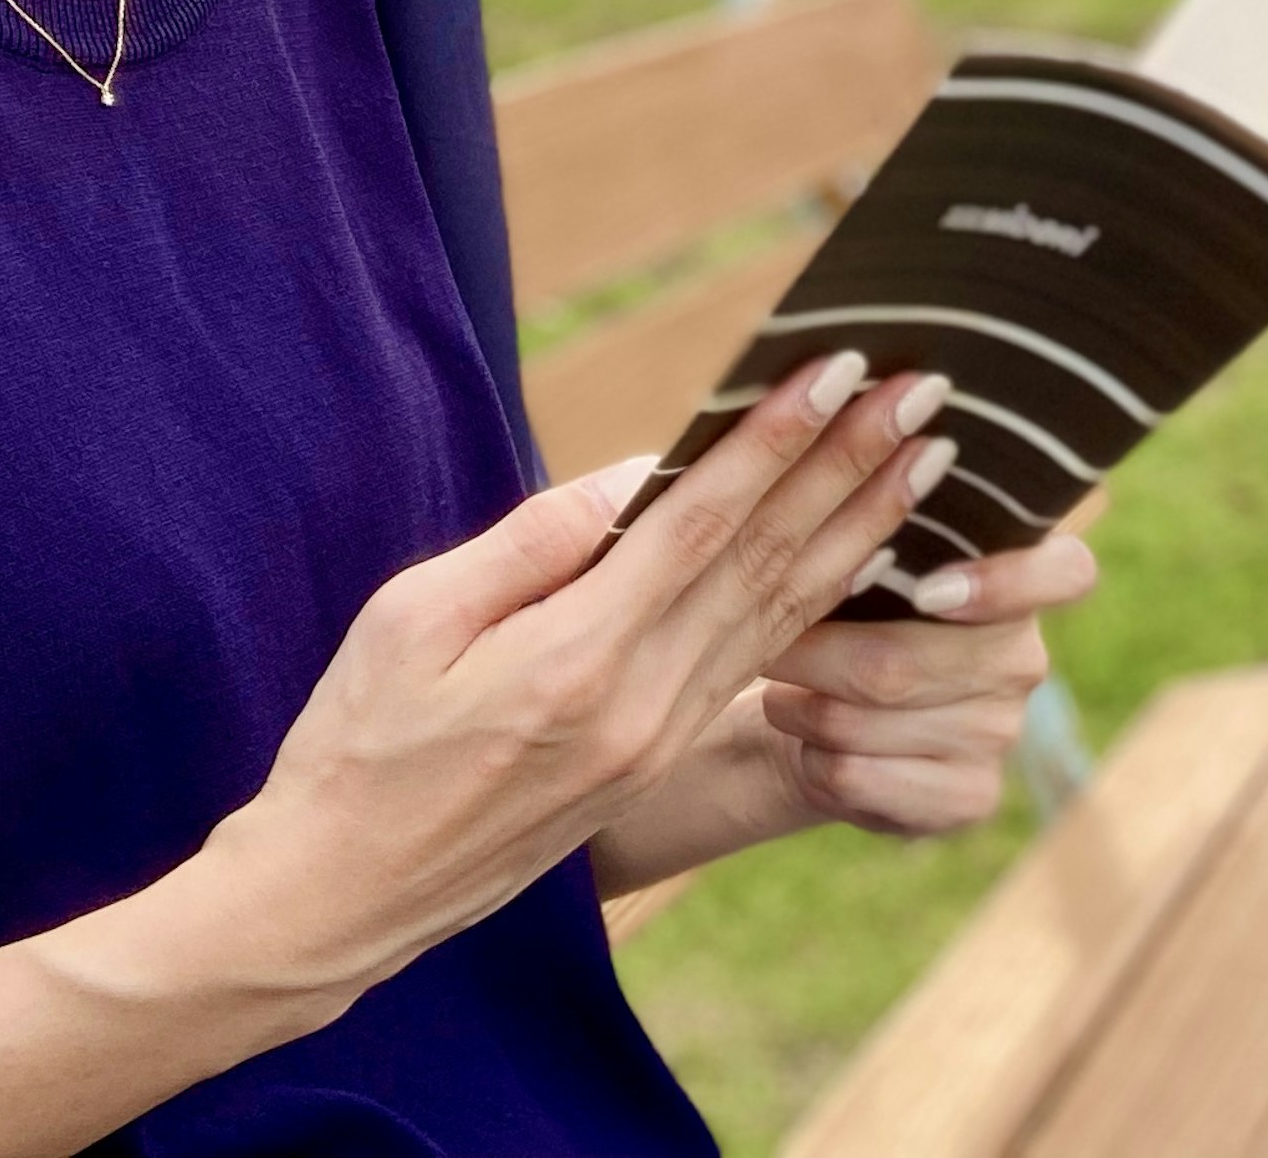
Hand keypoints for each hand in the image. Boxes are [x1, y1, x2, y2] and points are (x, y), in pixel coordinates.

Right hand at [190, 350, 954, 1008]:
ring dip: (860, 529)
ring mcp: (658, 739)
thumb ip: (532, 543)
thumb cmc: (357, 744)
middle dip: (851, 468)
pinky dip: (820, 597)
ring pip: (782, 615)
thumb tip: (637, 475)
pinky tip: (862, 553)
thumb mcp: (412, 620)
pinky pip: (757, 660)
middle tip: (923, 391)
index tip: (837, 369)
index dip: (777, 441)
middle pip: (769, 563)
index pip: (704, 525)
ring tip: (925, 459)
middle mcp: (641, 705)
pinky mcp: (657, 758)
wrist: (342, 899)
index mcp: (576, 660)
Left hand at [755, 529, 1103, 838]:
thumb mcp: (870, 562)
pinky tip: (807, 745)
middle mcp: (1024, 660)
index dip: (1003, 584)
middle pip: (905, 662)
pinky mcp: (970, 796)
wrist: (828, 721)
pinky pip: (865, 777)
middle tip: (765, 639)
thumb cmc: (851, 615)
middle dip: (816, 653)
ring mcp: (1002, 734)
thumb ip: (876, 522)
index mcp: (1023, 582)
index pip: (1066, 573)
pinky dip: (815, 760)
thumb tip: (849, 462)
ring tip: (777, 688)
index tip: (928, 592)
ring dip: (802, 707)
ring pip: (872, 720)